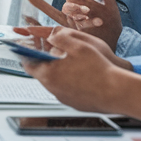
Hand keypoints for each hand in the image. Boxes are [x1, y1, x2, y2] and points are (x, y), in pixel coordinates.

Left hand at [13, 26, 140, 122]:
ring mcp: (64, 98)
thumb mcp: (78, 45)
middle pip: (41, 73)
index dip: (25, 54)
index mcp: (49, 75)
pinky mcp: (75, 104)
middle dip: (43, 61)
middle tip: (48, 52)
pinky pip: (67, 90)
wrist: (117, 92)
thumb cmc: (98, 68)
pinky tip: (80, 75)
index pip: (28, 64)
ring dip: (57, 71)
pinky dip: (68, 81)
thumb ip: (60, 38)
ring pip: (54, 82)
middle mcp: (53, 89)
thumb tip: (51, 36)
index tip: (24, 48)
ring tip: (66, 61)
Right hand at [59, 0, 122, 49]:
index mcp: (83, 0)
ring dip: (77, 11)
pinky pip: (79, 25)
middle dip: (75, 4)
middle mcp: (77, 9)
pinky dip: (88, 22)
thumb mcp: (111, 6)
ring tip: (89, 12)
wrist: (116, 39)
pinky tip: (99, 21)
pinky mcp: (80, 30)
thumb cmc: (111, 22)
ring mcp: (77, 20)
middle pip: (66, 1)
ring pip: (68, 13)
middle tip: (87, 8)